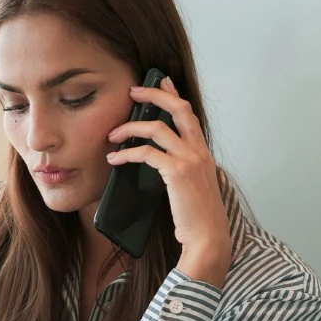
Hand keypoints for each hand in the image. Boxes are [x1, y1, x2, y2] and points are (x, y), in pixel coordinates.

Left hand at [105, 76, 232, 286]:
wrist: (208, 239)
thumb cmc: (198, 219)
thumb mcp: (193, 188)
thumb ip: (181, 171)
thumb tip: (159, 163)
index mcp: (203, 154)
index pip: (189, 115)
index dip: (174, 95)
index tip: (162, 81)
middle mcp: (199, 152)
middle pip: (178, 109)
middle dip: (154, 95)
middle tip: (132, 91)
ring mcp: (190, 160)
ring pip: (157, 128)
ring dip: (130, 127)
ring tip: (112, 135)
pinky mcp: (177, 173)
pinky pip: (147, 153)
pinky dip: (127, 153)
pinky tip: (115, 159)